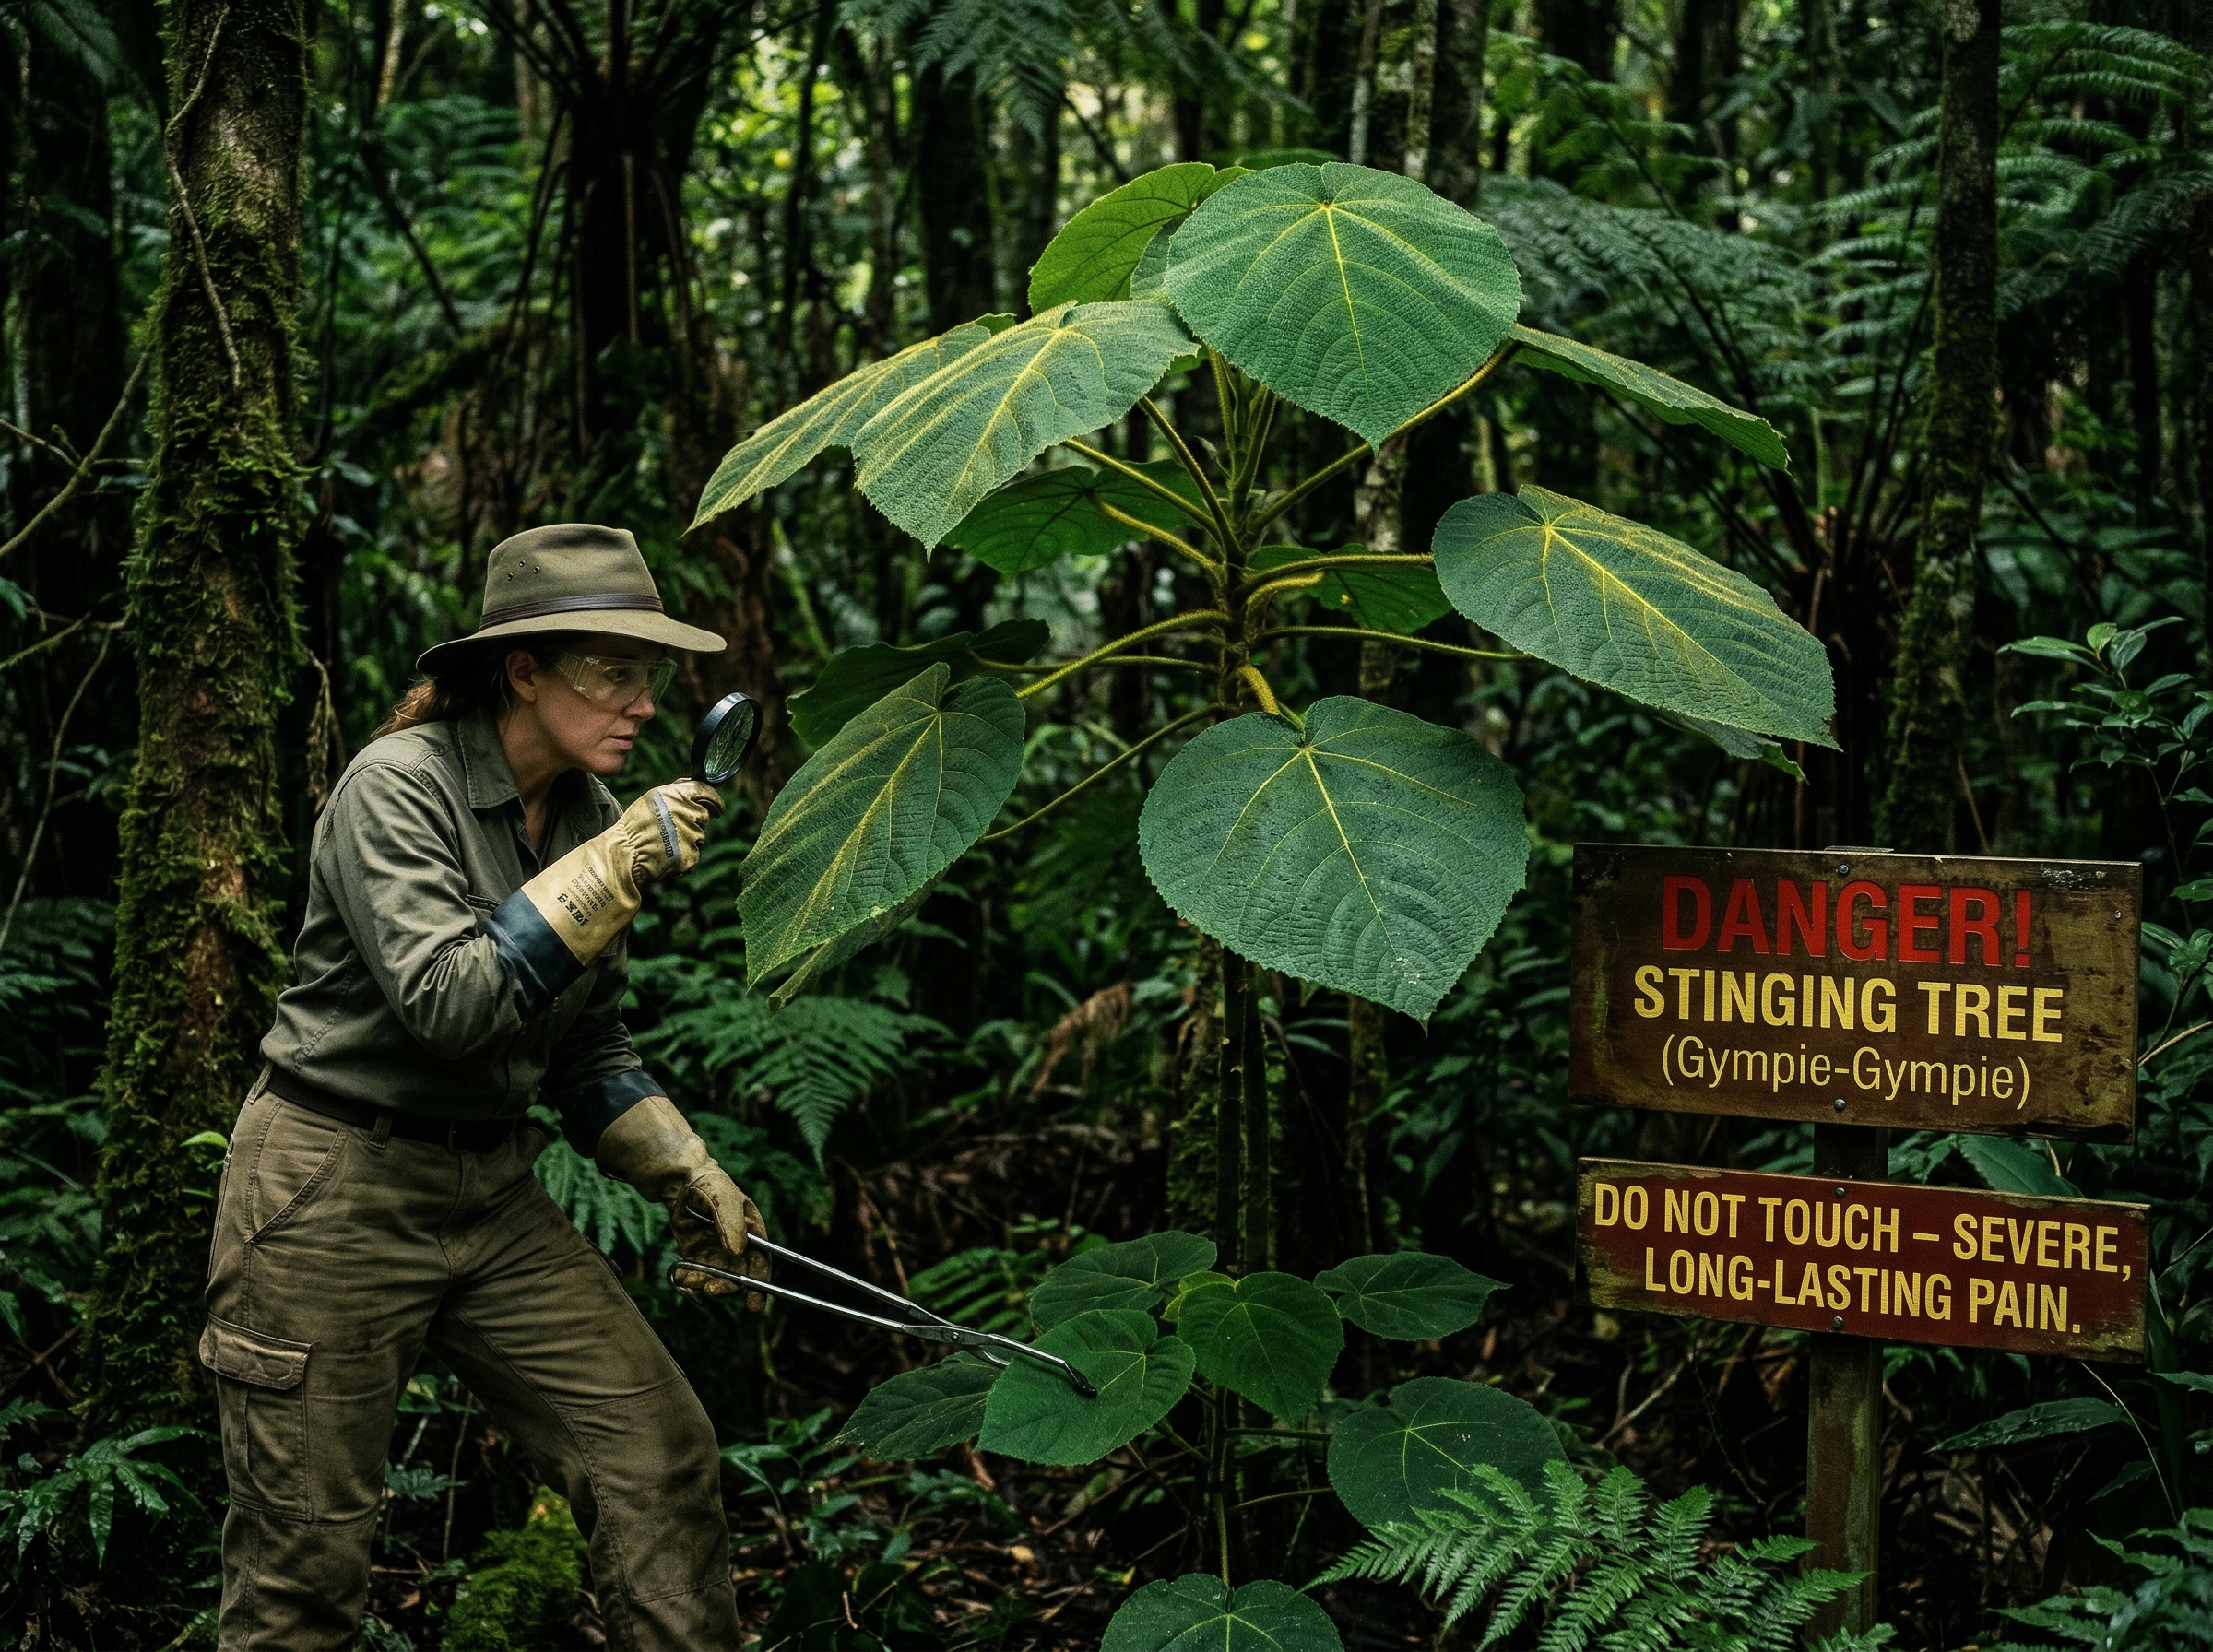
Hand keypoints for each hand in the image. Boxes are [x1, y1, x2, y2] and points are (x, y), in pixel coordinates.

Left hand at [595, 1095, 768, 1307]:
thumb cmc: (707, 1182)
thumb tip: (738, 1253)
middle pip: (738, 1274)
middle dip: (726, 1287)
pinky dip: (690, 1279)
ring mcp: (716, 1249)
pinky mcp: (696, 1252)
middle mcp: (737, 1243)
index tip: (754, 1304)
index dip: (760, 1284)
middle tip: (711, 1291)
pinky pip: (697, 1272)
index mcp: (752, 1229)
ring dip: (705, 1283)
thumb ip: (731, 1224)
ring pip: (716, 1277)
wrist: (678, 1178)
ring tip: (690, 1281)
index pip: (761, 1261)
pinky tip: (681, 1277)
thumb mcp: (722, 1198)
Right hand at [615, 781, 723, 885]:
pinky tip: (666, 855)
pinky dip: (683, 857)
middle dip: (693, 822)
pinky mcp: (691, 855)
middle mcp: (687, 812)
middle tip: (671, 830)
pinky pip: (693, 855)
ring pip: (698, 837)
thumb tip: (696, 790)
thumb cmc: (635, 826)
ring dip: (686, 840)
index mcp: (676, 795)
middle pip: (703, 816)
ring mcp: (691, 834)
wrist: (625, 853)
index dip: (715, 800)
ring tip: (663, 843)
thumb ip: (676, 794)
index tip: (719, 808)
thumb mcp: (653, 799)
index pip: (705, 791)